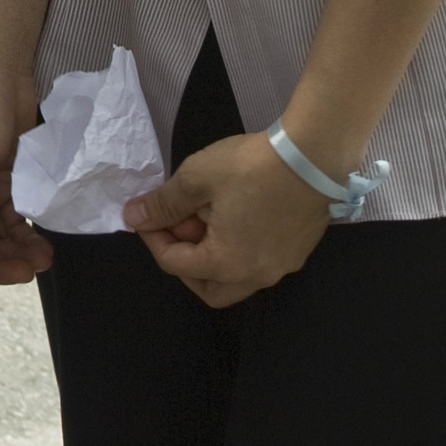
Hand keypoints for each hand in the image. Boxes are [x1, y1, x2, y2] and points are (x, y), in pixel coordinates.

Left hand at [123, 131, 332, 307]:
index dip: (153, 237)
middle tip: (177, 226)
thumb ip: (163, 204)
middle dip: (184, 263)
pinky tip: (235, 214)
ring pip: (236, 279)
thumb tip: (134, 218)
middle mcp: (257, 277)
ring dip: (212, 255)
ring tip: (206, 214)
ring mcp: (283, 267)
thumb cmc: (249, 168)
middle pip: (209, 288)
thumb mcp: (195, 179)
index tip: (146, 212)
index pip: (174, 265)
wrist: (311, 157)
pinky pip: (259, 263)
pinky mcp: (298, 252)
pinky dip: (238, 249)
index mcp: (227, 264)